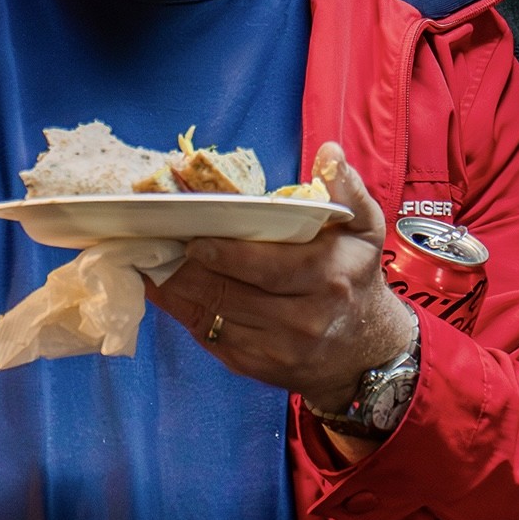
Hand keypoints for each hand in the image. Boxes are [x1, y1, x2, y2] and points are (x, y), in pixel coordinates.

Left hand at [144, 141, 414, 420]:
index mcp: (327, 279)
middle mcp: (304, 320)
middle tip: (158, 243)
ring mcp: (277, 349)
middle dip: (188, 268)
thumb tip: (330, 152)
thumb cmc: (357, 277)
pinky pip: (209, 338)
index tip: (193, 238)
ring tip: (153, 262)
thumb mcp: (365, 229)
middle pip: (229, 292)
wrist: (364, 349)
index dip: (224, 253)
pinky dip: (183, 313)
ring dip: (176, 290)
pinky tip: (166, 291)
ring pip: (212, 317)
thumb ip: (348, 189)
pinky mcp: (255, 367)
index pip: (266, 267)